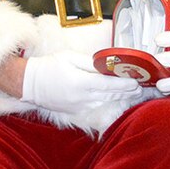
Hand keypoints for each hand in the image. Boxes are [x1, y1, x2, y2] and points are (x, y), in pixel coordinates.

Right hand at [21, 52, 141, 114]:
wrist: (29, 84)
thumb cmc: (48, 67)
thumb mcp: (69, 57)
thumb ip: (90, 62)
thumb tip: (107, 64)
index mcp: (80, 82)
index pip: (108, 84)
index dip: (124, 84)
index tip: (136, 81)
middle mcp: (81, 97)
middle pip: (110, 95)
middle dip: (127, 92)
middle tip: (140, 88)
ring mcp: (78, 106)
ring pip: (104, 102)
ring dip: (119, 98)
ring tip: (132, 94)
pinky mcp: (75, 111)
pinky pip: (95, 107)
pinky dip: (106, 103)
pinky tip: (115, 99)